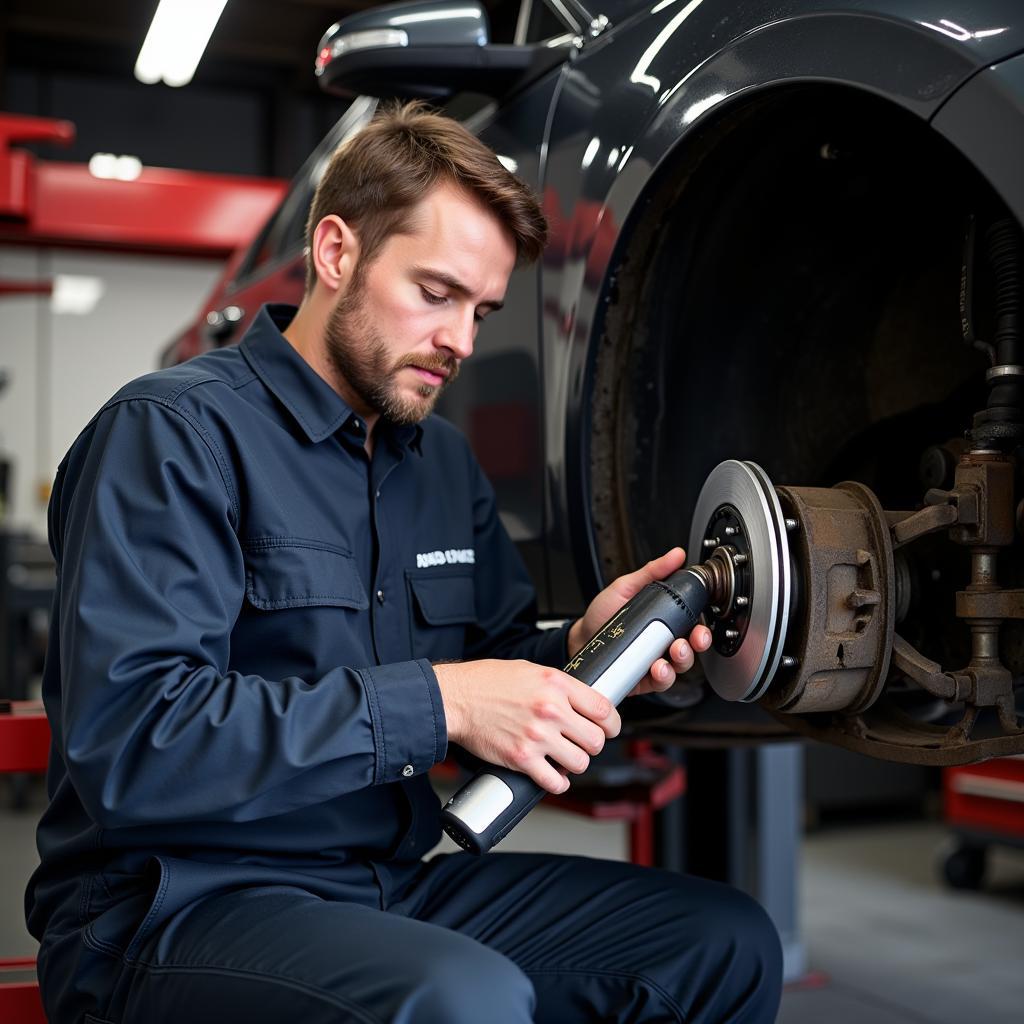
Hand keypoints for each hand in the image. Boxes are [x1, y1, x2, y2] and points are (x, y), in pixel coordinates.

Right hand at [434, 659, 620, 793]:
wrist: (456, 698)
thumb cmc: (487, 682)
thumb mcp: (531, 670)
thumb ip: (559, 686)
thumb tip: (581, 702)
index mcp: (556, 684)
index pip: (604, 709)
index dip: (612, 724)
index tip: (608, 729)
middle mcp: (551, 710)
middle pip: (596, 740)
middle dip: (592, 745)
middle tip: (581, 743)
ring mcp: (538, 736)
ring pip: (580, 763)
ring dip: (574, 763)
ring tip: (562, 757)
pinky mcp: (522, 758)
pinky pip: (555, 782)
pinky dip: (556, 782)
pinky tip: (550, 773)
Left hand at [566, 547, 712, 696]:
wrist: (580, 637)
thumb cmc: (603, 614)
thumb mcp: (627, 587)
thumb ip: (652, 572)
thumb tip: (676, 555)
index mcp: (664, 621)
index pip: (692, 626)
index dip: (701, 629)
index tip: (700, 628)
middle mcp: (663, 643)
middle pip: (692, 648)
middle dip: (696, 646)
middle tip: (686, 642)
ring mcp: (654, 661)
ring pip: (679, 667)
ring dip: (681, 661)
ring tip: (670, 653)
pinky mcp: (643, 678)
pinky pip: (661, 682)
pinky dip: (663, 676)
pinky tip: (657, 668)